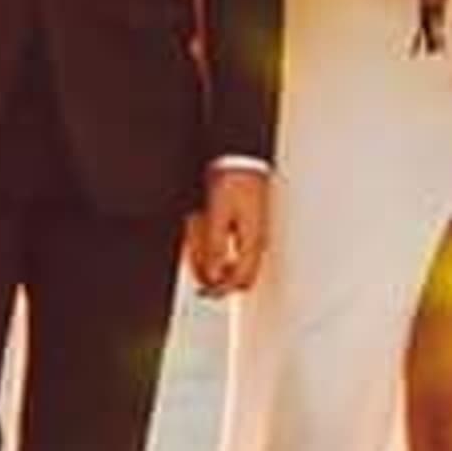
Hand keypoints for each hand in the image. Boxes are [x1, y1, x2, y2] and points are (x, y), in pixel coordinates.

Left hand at [189, 167, 269, 298]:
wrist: (241, 160)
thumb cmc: (232, 182)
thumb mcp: (217, 215)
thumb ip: (215, 246)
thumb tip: (213, 275)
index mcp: (252, 242)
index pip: (240, 280)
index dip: (221, 289)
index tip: (203, 291)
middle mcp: (257, 242)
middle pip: (239, 274)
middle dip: (215, 274)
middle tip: (195, 264)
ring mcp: (253, 235)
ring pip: (235, 261)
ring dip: (213, 256)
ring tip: (195, 234)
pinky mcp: (247, 227)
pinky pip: (232, 245)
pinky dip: (215, 243)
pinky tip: (202, 227)